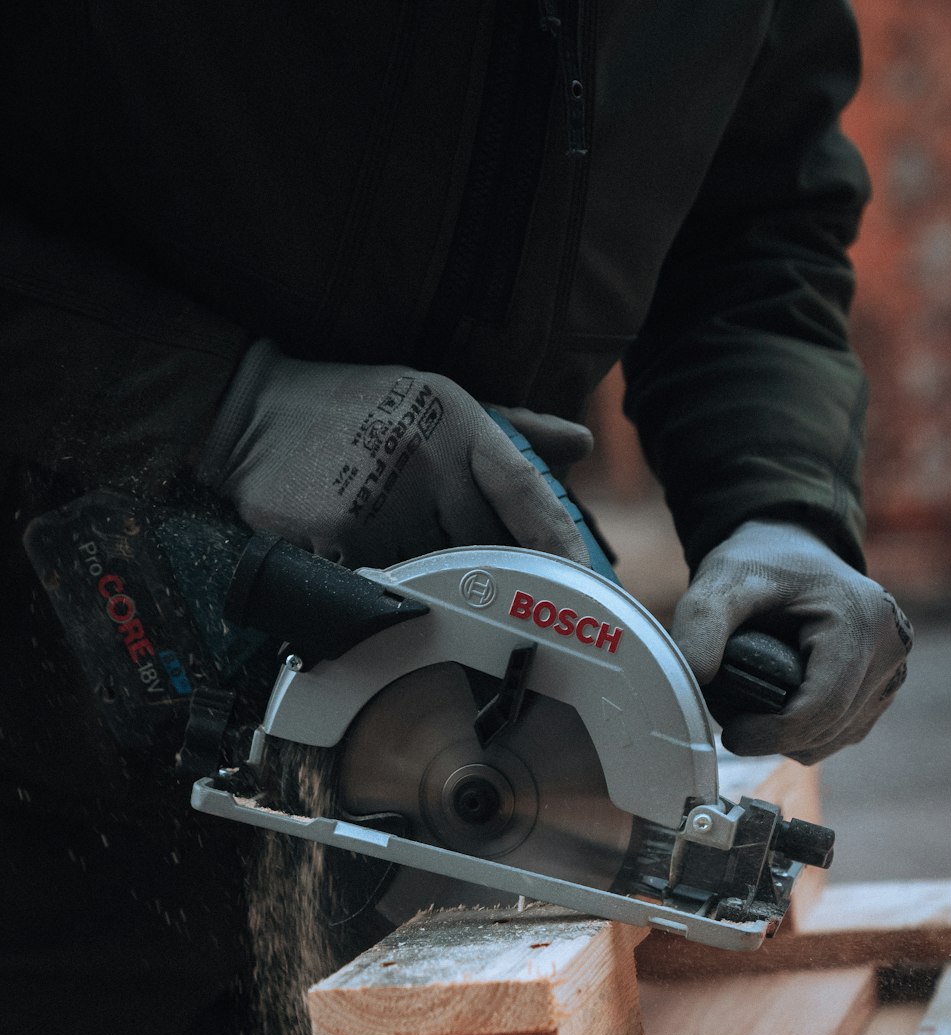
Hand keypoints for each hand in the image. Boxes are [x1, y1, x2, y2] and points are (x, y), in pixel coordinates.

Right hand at [196, 340, 592, 567]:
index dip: (559, 542)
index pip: (526, 491)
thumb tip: (580, 444)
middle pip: (487, 548)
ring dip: (439, 586)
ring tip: (427, 578)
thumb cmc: (359, 407)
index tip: (584, 583)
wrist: (254, 411)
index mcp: (459, 424)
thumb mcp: (440, 399)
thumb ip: (514, 429)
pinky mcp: (341, 533)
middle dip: (499, 580)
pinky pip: (384, 584)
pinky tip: (374, 572)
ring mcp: (383, 499)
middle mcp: (428, 460)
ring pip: (437, 574)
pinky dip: (387, 588)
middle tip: (514, 607)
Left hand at [670, 520, 912, 763]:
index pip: (823, 704)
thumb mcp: (723, 582)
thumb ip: (701, 624)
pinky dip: (804, 733)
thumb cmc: (761, 563)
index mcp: (862, 619)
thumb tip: (695, 678)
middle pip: (830, 727)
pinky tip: (775, 709)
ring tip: (749, 705)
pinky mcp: (881, 688)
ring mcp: (891, 671)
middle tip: (728, 714)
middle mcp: (891, 648)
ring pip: (835, 737)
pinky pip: (840, 733)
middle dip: (775, 735)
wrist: (791, 549)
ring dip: (788, 737)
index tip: (730, 736)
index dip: (773, 732)